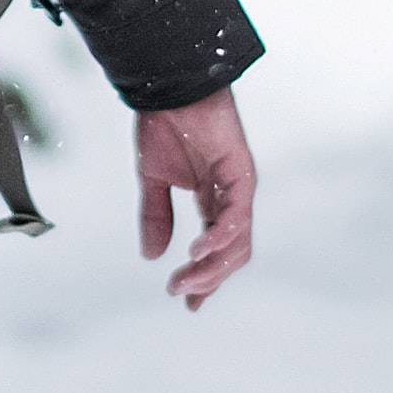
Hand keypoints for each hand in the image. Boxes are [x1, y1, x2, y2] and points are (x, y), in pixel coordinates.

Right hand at [135, 88, 255, 310]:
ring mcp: (238, 187)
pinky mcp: (241, 174)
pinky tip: (198, 250)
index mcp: (211, 199)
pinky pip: (236, 216)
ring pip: (238, 243)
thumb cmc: (164, 124)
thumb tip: (152, 257)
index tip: (188, 305)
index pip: (217, 249)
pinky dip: (219, 237)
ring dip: (213, 267)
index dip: (206, 279)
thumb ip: (155, 217)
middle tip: (181, 294)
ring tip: (186, 280)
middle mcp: (230, 198)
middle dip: (208, 280)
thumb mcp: (153, 180)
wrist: (168, 88)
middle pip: (232, 254)